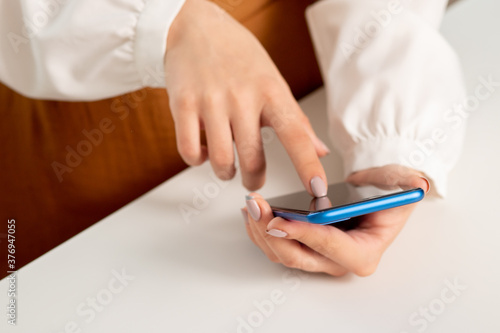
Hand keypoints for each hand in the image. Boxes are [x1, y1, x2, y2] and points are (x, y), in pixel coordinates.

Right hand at [164, 0, 328, 193]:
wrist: (195, 26)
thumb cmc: (238, 55)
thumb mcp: (273, 81)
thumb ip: (295, 119)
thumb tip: (320, 150)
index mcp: (271, 91)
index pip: (296, 134)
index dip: (308, 164)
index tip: (317, 188)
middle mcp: (242, 97)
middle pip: (253, 160)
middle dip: (254, 179)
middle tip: (253, 178)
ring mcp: (211, 101)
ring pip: (221, 162)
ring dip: (226, 173)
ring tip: (227, 166)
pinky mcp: (182, 104)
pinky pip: (189, 152)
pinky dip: (197, 160)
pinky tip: (203, 150)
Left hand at [242, 165, 429, 276]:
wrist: (373, 194)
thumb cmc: (386, 192)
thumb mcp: (400, 183)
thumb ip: (405, 183)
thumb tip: (413, 184)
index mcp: (363, 253)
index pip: (330, 246)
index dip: (303, 234)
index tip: (278, 220)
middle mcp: (339, 263)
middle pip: (297, 257)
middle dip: (271, 232)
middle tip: (255, 206)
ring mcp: (319, 259)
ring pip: (282, 255)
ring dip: (261, 231)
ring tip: (250, 204)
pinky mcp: (305, 250)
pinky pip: (277, 247)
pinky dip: (260, 231)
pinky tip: (251, 213)